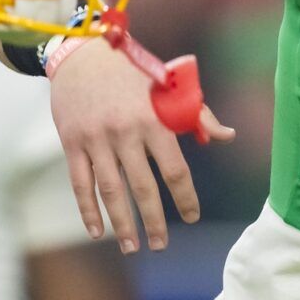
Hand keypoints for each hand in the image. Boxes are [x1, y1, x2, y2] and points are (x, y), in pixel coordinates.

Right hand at [49, 36, 232, 252]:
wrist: (83, 52)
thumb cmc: (133, 72)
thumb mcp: (168, 86)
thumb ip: (197, 114)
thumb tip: (227, 136)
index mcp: (154, 120)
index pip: (174, 170)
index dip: (185, 198)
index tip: (192, 217)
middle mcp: (125, 132)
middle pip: (142, 187)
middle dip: (153, 221)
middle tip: (161, 245)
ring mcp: (96, 139)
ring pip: (110, 190)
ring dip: (121, 223)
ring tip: (132, 247)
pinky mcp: (72, 142)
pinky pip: (80, 183)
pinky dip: (87, 210)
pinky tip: (97, 231)